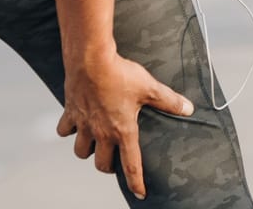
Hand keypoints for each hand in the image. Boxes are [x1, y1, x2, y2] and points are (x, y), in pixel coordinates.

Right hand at [56, 52, 195, 199]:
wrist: (91, 59)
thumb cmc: (120, 73)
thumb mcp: (149, 87)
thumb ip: (169, 101)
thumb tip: (188, 108)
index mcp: (123, 130)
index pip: (131, 165)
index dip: (136, 182)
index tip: (140, 193)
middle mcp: (101, 132)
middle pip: (101, 164)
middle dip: (108, 167)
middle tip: (114, 160)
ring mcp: (84, 124)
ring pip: (81, 152)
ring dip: (88, 151)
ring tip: (95, 144)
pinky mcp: (70, 113)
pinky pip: (64, 130)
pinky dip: (69, 130)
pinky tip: (77, 124)